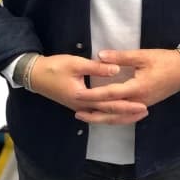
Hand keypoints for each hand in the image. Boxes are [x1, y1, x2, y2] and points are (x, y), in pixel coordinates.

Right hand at [30, 54, 148, 123]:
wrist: (34, 75)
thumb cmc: (54, 67)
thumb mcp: (76, 63)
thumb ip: (97, 68)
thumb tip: (116, 70)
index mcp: (83, 97)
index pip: (109, 104)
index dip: (127, 104)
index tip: (142, 104)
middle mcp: (82, 106)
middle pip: (109, 113)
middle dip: (127, 113)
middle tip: (145, 112)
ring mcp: (79, 107)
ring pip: (103, 116)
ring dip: (119, 116)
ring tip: (135, 115)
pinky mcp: (77, 104)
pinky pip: (97, 113)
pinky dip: (108, 114)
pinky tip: (116, 113)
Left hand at [74, 49, 179, 122]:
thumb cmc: (165, 61)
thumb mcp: (143, 55)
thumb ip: (121, 57)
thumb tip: (100, 56)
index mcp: (137, 88)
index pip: (109, 94)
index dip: (93, 95)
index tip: (78, 95)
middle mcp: (138, 101)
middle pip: (112, 112)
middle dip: (94, 113)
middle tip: (77, 112)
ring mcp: (143, 105)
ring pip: (119, 118)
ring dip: (103, 119)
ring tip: (87, 118)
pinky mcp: (145, 105)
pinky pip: (127, 116)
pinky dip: (115, 119)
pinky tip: (106, 118)